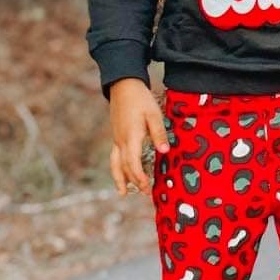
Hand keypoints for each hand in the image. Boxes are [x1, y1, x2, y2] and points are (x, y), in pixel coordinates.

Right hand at [108, 77, 169, 194]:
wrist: (123, 85)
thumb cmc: (140, 99)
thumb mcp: (154, 114)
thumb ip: (158, 133)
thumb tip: (165, 151)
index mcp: (131, 137)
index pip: (133, 163)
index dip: (139, 178)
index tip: (147, 188)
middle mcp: (121, 140)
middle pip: (125, 166)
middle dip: (134, 181)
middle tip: (144, 193)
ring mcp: (116, 138)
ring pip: (115, 163)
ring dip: (119, 179)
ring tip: (123, 193)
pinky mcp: (116, 135)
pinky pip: (114, 156)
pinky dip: (117, 168)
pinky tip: (120, 173)